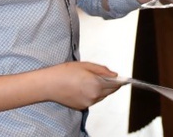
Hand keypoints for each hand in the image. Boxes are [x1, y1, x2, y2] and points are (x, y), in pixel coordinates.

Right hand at [0, 61, 121, 113]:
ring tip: (90, 80)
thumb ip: (102, 70)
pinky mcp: (82, 107)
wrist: (48, 84)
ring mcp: (88, 103)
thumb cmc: (65, 72)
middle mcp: (94, 96)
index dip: (120, 81)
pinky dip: (93, 94)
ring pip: (102, 96)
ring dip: (101, 89)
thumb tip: (115, 74)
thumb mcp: (86, 65)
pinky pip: (93, 100)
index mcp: (96, 84)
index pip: (115, 84)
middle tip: (104, 76)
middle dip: (110, 84)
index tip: (124, 79)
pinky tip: (84, 87)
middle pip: (110, 91)